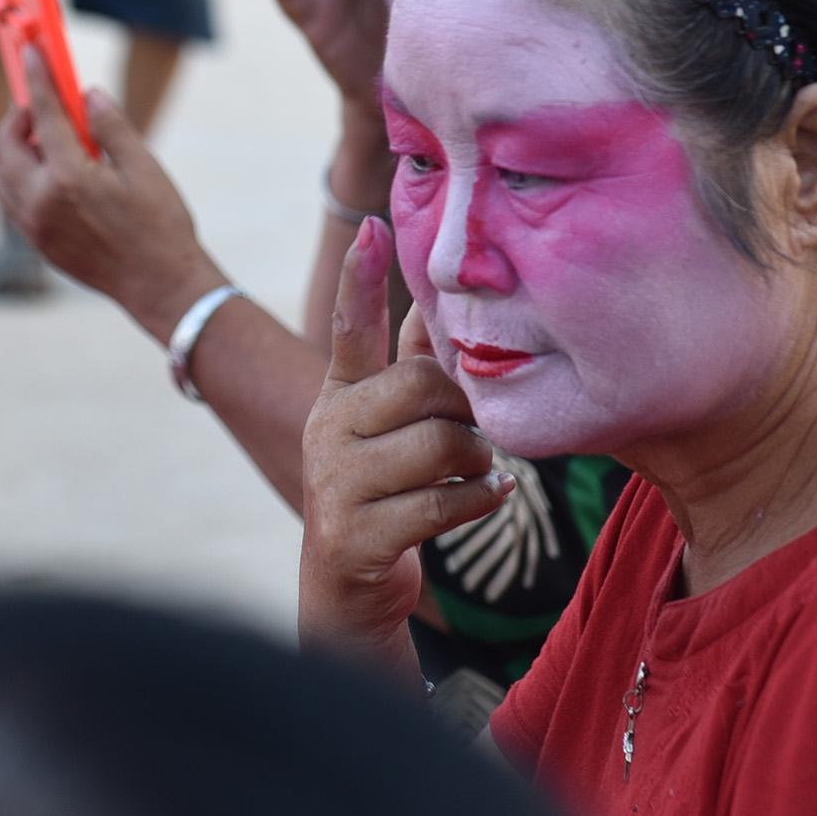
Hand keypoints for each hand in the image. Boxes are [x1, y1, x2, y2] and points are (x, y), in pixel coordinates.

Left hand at [0, 46, 221, 338]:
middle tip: (42, 108)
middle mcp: (41, 201)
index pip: (44, 115)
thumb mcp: (144, 168)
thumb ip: (111, 126)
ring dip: (13, 150)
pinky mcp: (36, 243)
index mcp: (69, 177)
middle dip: (18, 119)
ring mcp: (34, 226)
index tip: (31, 54)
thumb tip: (88, 94)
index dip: (38, 79)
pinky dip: (18, 178)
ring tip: (48, 143)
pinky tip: (51, 175)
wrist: (159, 286)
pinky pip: (9, 201)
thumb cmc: (159, 226)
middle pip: (5, 145)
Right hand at [299, 218, 506, 677]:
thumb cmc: (387, 493)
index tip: (373, 225)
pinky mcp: (356, 535)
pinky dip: (479, 502)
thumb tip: (443, 297)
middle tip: (477, 433)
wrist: (348, 590)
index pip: (350, 328)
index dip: (362, 277)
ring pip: (440, 446)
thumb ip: (415, 365)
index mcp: (339, 396)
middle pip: (423, 387)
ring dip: (478, 463)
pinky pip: (442, 503)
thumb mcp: (392, 426)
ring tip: (478, 475)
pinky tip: (488, 501)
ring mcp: (336, 484)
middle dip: (466, 410)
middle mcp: (328, 431)